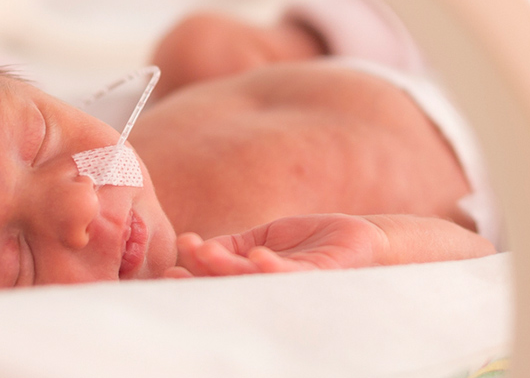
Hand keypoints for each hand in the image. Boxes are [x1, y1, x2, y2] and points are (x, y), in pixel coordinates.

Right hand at [162, 214, 387, 277]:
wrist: (361, 240)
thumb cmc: (313, 243)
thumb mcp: (265, 238)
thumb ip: (234, 244)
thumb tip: (197, 247)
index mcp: (254, 280)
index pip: (217, 281)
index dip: (193, 278)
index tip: (167, 271)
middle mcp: (270, 291)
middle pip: (229, 288)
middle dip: (201, 279)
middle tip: (177, 272)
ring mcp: (292, 288)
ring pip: (252, 283)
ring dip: (227, 270)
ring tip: (205, 255)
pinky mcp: (317, 279)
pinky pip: (290, 278)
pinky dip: (272, 269)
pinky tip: (258, 257)